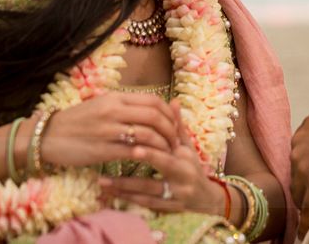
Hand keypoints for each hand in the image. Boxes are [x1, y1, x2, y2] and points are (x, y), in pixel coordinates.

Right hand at [41, 92, 179, 169]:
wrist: (48, 136)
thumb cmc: (76, 121)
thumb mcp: (100, 104)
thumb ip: (124, 104)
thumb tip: (150, 107)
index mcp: (115, 98)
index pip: (153, 100)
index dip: (169, 112)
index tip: (175, 122)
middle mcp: (113, 111)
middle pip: (155, 116)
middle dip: (170, 129)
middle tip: (175, 140)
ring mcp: (108, 131)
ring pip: (147, 134)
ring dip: (162, 144)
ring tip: (167, 152)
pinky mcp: (102, 151)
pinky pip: (133, 151)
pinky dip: (147, 155)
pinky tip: (151, 160)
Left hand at [99, 101, 225, 214]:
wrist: (206, 198)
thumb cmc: (193, 167)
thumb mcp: (188, 147)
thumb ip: (177, 126)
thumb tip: (173, 101)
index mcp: (185, 159)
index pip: (167, 154)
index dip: (152, 152)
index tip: (133, 146)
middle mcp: (182, 178)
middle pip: (157, 175)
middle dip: (132, 174)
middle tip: (110, 163)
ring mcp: (174, 196)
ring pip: (147, 192)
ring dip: (123, 187)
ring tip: (102, 181)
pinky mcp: (167, 209)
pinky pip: (144, 204)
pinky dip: (127, 198)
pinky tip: (110, 193)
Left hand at [290, 103, 308, 237]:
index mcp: (298, 137)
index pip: (296, 158)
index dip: (303, 168)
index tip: (308, 174)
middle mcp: (296, 153)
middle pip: (295, 176)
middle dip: (302, 184)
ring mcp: (304, 171)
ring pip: (298, 193)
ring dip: (303, 201)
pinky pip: (308, 209)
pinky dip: (305, 223)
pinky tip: (303, 234)